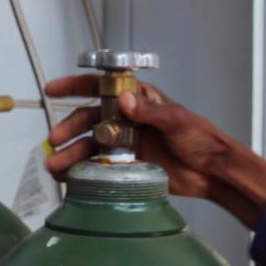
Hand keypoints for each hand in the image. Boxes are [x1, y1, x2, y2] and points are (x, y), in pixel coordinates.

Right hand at [43, 76, 265, 229]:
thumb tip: (124, 100)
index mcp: (137, 100)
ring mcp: (124, 142)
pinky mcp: (126, 165)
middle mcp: (126, 119)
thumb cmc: (201, 138)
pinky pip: (98, 166)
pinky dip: (81, 171)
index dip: (74, 87)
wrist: (212, 171)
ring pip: (89, 145)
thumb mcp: (176, 120)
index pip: (100, 88)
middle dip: (69, 129)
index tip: (52, 89)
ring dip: (70, 154)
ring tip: (55, 166)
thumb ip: (149, 111)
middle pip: (88, 120)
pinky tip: (68, 178)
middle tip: (55, 140)